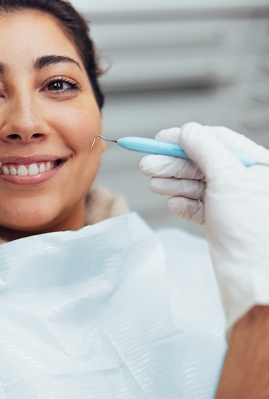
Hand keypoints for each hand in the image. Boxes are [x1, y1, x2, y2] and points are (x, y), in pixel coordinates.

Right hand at [139, 122, 268, 327]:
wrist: (252, 272)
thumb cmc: (253, 228)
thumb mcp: (228, 177)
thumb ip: (205, 150)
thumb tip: (187, 131)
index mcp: (256, 165)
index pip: (217, 140)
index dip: (187, 138)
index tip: (161, 139)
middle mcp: (244, 181)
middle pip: (202, 163)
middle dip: (173, 163)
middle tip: (148, 164)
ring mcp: (231, 201)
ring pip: (196, 184)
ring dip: (173, 182)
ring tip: (154, 183)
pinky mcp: (219, 220)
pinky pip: (196, 205)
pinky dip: (183, 203)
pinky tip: (174, 203)